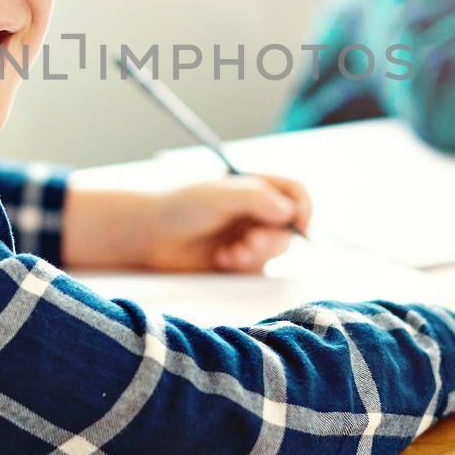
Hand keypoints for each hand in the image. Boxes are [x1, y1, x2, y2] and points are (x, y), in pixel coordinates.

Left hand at [138, 174, 311, 271]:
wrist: (150, 235)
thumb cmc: (182, 207)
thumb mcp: (221, 196)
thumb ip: (257, 199)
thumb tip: (291, 211)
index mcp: (256, 186)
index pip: (296, 193)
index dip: (304, 207)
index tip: (300, 223)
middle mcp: (257, 211)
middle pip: (290, 227)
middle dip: (271, 238)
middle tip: (248, 243)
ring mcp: (249, 236)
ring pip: (276, 249)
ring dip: (256, 253)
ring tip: (229, 253)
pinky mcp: (239, 260)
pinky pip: (259, 268)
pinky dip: (243, 265)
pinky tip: (221, 259)